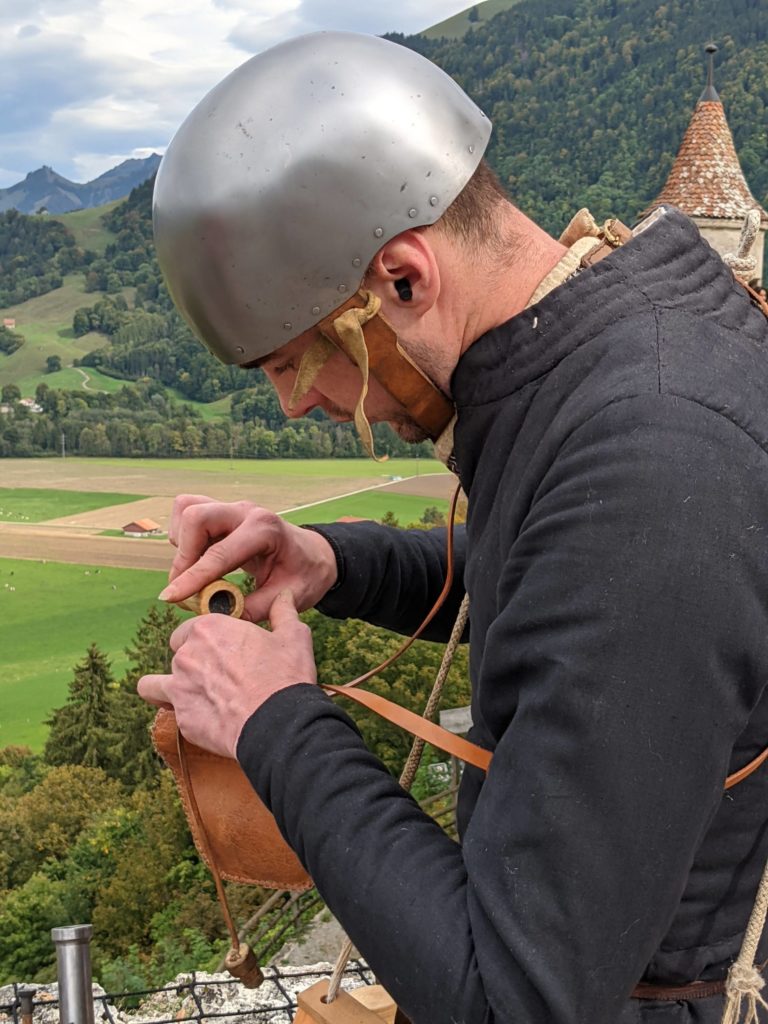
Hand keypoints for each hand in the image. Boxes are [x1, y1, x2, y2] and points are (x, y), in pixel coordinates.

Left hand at [137, 590, 316, 757]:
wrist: (278, 723)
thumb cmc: (285, 677)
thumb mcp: (293, 637)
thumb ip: (283, 612)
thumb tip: (285, 596)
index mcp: (209, 628)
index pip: (192, 628)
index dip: (209, 639)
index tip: (225, 650)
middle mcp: (187, 654)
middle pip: (177, 652)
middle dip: (192, 661)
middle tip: (218, 675)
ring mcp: (179, 687)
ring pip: (153, 685)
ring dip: (167, 688)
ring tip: (190, 697)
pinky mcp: (181, 717)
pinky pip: (170, 713)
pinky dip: (184, 715)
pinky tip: (205, 719)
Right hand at [159, 494, 337, 621]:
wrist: (314, 554)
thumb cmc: (305, 575)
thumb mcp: (289, 598)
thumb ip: (254, 608)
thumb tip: (215, 617)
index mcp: (266, 530)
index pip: (220, 553)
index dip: (192, 578)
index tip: (171, 598)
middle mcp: (246, 512)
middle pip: (196, 516)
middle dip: (183, 554)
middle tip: (185, 587)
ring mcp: (232, 508)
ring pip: (187, 508)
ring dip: (182, 542)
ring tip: (195, 572)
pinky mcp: (222, 511)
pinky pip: (188, 511)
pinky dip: (184, 535)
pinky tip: (198, 558)